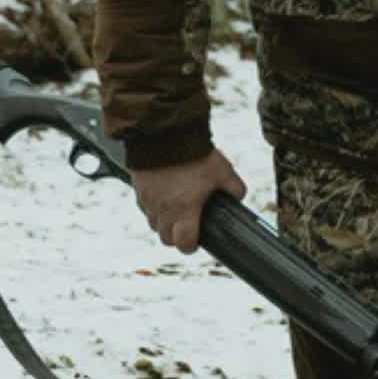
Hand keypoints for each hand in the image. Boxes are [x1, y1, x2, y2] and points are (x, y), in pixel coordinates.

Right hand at [130, 149, 246, 253]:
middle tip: (186, 227)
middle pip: (165, 238)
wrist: (164, 132)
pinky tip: (163, 197)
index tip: (195, 242)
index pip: (183, 243)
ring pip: (153, 224)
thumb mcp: (223, 171)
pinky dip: (153, 208)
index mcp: (185, 209)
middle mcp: (163, 209)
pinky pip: (144, 206)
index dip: (190, 246)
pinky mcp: (138, 187)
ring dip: (163, 223)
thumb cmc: (195, 154)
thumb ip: (234, 188)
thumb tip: (238, 198)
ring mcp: (148, 199)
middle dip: (176, 237)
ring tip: (175, 212)